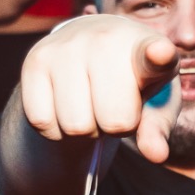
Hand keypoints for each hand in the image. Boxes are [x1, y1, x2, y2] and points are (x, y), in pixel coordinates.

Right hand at [17, 15, 180, 161]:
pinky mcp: (34, 60)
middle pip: (115, 121)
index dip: (158, 56)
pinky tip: (65, 105)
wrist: (87, 49)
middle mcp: (105, 38)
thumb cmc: (130, 83)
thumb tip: (157, 156)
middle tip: (114, 106)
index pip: (152, 55)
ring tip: (90, 104)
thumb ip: (157, 129)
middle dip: (116, 127)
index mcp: (145, 46)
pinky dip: (55, 129)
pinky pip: (42, 122)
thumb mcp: (153, 103)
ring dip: (85, 130)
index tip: (160, 52)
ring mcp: (66, 46)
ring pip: (76, 126)